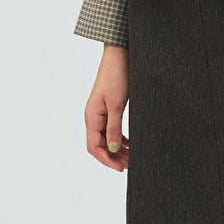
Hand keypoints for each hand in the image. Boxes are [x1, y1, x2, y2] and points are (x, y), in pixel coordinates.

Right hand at [84, 44, 128, 171]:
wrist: (118, 54)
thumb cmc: (117, 76)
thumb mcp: (116, 104)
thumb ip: (114, 128)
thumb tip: (113, 150)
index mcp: (91, 117)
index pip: (94, 147)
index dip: (107, 160)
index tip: (120, 168)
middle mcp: (93, 116)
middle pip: (99, 145)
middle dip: (113, 157)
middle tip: (129, 165)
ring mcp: (100, 112)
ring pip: (106, 137)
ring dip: (117, 148)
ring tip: (131, 157)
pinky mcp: (108, 106)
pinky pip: (110, 128)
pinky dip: (119, 137)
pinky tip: (129, 143)